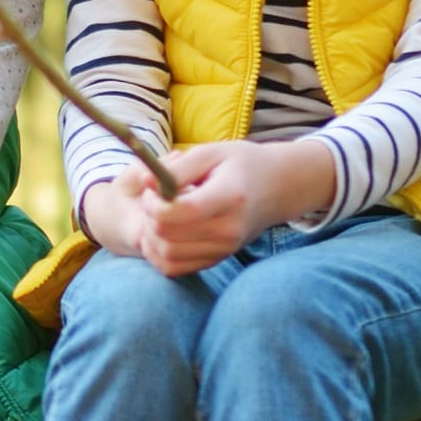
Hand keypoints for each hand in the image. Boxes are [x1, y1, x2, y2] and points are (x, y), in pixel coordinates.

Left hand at [101, 138, 334, 275]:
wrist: (276, 187)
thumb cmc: (240, 164)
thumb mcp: (210, 152)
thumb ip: (175, 167)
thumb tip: (144, 183)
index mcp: (230, 196)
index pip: (182, 211)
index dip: (155, 203)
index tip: (153, 190)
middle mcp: (230, 229)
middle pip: (168, 235)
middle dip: (149, 217)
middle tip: (154, 200)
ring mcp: (225, 248)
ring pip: (167, 254)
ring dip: (151, 235)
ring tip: (159, 214)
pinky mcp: (218, 259)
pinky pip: (174, 268)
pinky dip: (159, 253)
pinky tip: (163, 232)